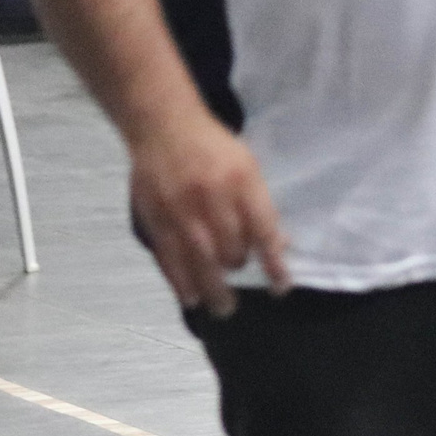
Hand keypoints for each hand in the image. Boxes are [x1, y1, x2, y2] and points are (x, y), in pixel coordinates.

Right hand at [129, 113, 291, 315]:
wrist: (163, 126)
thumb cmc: (213, 147)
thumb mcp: (247, 167)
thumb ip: (260, 205)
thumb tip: (280, 244)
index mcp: (241, 182)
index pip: (264, 232)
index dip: (274, 264)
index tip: (280, 287)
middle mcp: (211, 198)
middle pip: (230, 250)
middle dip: (238, 269)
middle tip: (240, 283)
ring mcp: (180, 211)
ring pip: (200, 261)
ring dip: (213, 290)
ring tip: (223, 308)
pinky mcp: (155, 219)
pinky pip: (170, 259)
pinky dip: (181, 283)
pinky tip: (191, 298)